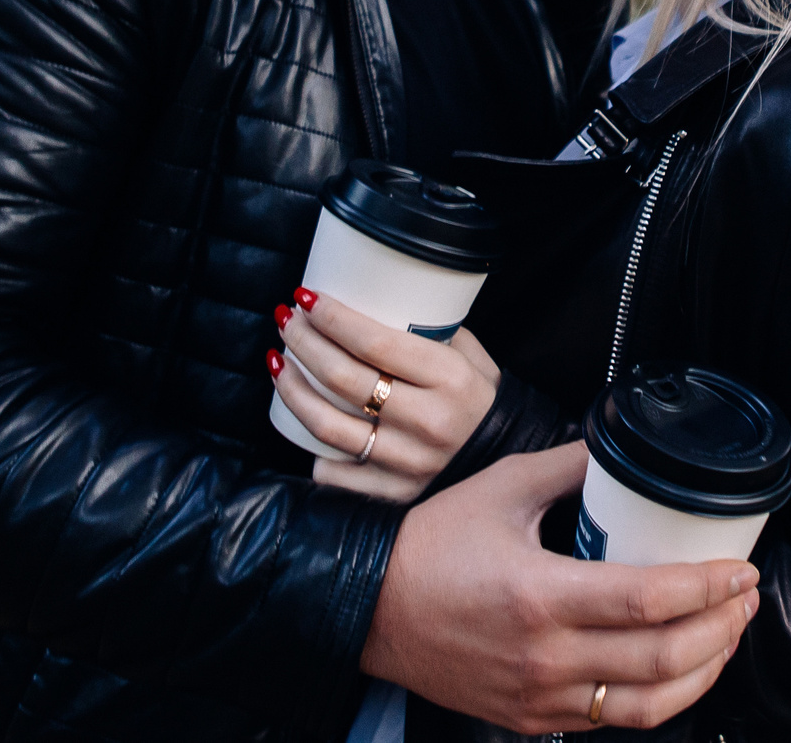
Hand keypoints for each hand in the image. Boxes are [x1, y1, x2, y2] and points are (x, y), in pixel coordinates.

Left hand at [272, 288, 498, 502]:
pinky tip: (297, 419)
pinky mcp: (395, 492)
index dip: (333, 318)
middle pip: (344, 378)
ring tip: (278, 363)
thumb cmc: (483, 398)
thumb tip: (379, 301)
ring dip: (292, 389)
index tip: (306, 297)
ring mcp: (408, 462)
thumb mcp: (471, 355)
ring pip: (327, 425)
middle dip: (303, 342)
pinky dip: (310, 447)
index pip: (376, 343)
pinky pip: (336, 471)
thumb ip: (431, 332)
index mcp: (450, 379)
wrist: (511, 459)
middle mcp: (428, 421)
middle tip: (286, 321)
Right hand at [360, 443, 759, 732]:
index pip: (649, 600)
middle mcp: (545, 657)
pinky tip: (680, 669)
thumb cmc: (431, 547)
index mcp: (540, 596)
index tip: (741, 568)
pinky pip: (613, 719)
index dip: (708, 587)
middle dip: (722, 626)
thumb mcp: (502, 488)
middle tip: (746, 596)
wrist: (370, 610)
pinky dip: (659, 698)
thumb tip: (622, 447)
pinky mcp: (533, 719)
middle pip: (663, 657)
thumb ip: (570, 466)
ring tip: (728, 635)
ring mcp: (540, 697)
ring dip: (704, 671)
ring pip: (649, 705)